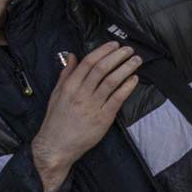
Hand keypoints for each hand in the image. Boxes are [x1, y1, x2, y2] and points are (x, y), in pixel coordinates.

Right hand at [28, 42, 138, 191]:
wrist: (56, 146)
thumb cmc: (56, 120)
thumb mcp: (56, 94)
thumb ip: (66, 74)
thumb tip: (72, 56)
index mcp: (69, 86)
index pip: (88, 62)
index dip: (103, 51)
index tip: (114, 45)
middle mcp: (81, 94)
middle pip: (102, 69)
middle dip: (118, 56)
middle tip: (129, 50)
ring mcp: (93, 106)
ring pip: (112, 81)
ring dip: (126, 68)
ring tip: (136, 61)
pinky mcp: (103, 118)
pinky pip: (117, 99)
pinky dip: (127, 87)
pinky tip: (134, 79)